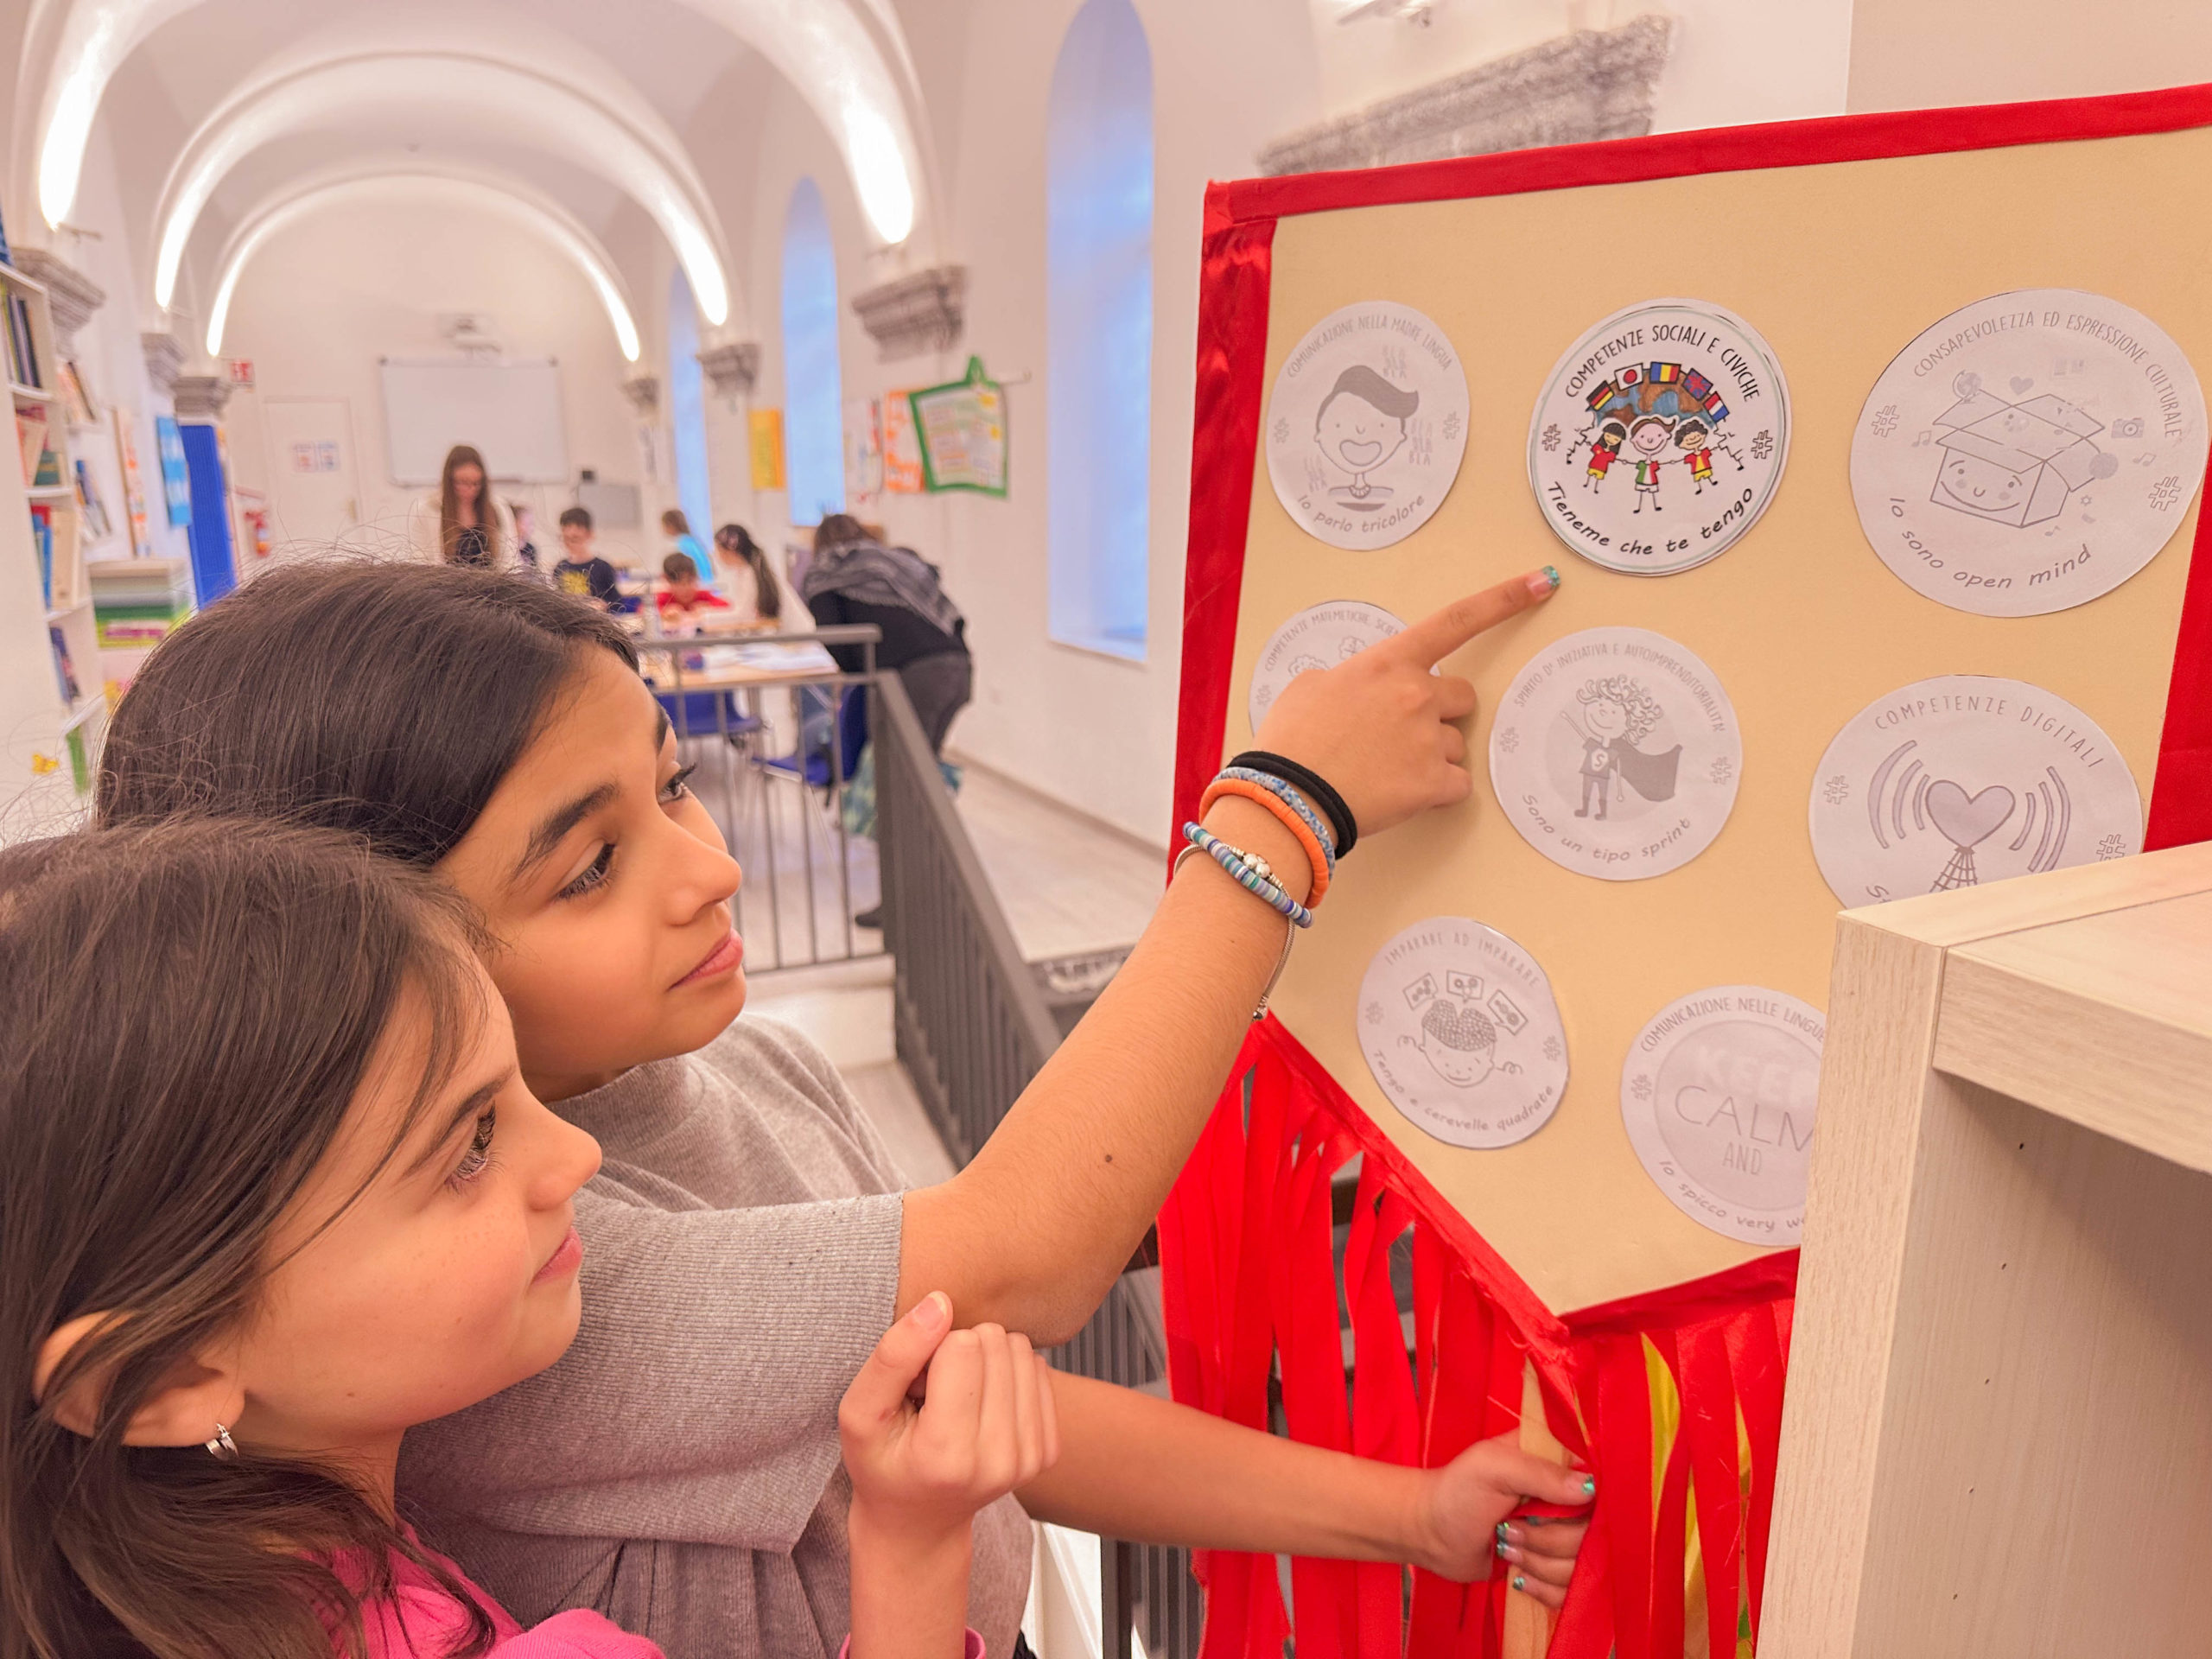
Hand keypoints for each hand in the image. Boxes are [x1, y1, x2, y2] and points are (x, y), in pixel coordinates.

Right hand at [839, 1293, 1062, 1551]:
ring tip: (956, 1400)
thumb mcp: (861, 1412)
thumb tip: (940, 1302)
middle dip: (960, 1353)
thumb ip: (894, 1355)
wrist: (917, 1523)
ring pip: (1021, 1350)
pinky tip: (981, 1407)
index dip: (931, 1350)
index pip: (962, 1346)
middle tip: (934, 1395)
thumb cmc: (882, 1464)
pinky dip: (1008, 1376)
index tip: (915, 1387)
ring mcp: (1029, 1459)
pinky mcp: (1048, 1452)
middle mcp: (998, 1459)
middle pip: (996, 1343)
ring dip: (986, 1361)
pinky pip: (1039, 1369)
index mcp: (946, 1454)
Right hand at [1252, 569, 1558, 839]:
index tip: (1540, 581)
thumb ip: (1351, 679)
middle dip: (1441, 712)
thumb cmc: (1292, 740)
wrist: (1286, 797)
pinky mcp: (1432, 784)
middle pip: (1463, 697)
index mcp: (1389, 663)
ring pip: (1454, 745)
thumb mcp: (1311, 687)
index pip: (1456, 620)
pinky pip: (1456, 785)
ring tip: (1384, 770)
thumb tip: (1362, 693)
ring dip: (1430, 757)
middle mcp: (1418, 694)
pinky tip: (1399, 793)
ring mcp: (1429, 740)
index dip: (1504, 599)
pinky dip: (1435, 792)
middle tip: (1400, 734)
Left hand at [1410, 1433, 1592, 1608]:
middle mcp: (1569, 1500)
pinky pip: (1571, 1592)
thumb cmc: (1456, 1491)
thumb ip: (1540, 1473)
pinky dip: (1544, 1589)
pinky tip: (1518, 1575)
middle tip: (1510, 1529)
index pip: (1602, 1482)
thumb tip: (1590, 1489)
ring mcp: (1564, 1537)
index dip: (1592, 1502)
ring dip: (1541, 1564)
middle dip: (1550, 1540)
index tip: (1562, 1510)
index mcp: (1558, 1462)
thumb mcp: (1492, 1468)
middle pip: (1595, 1533)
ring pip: (1583, 1567)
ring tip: (1506, 1547)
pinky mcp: (1554, 1570)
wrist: (1430, 1534)